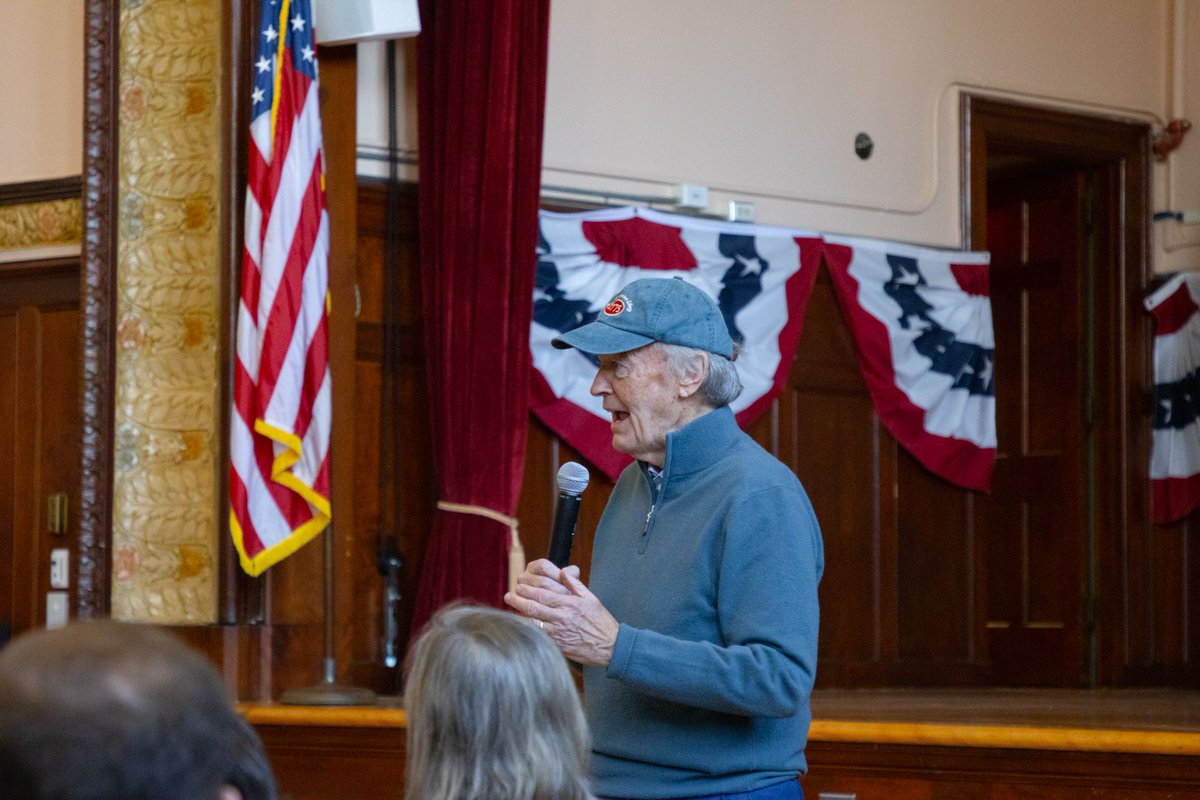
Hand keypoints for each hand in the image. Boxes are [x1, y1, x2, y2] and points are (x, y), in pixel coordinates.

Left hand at [504, 562, 618, 666]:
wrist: (611, 646)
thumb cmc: (601, 621)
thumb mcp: (591, 599)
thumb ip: (575, 585)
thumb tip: (563, 572)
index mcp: (570, 603)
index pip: (542, 594)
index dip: (527, 590)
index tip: (518, 586)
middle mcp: (562, 617)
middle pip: (534, 607)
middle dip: (518, 600)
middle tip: (508, 596)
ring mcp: (560, 633)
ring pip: (534, 622)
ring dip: (521, 615)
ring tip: (512, 609)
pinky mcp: (559, 645)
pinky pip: (541, 637)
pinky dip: (530, 630)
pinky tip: (523, 626)